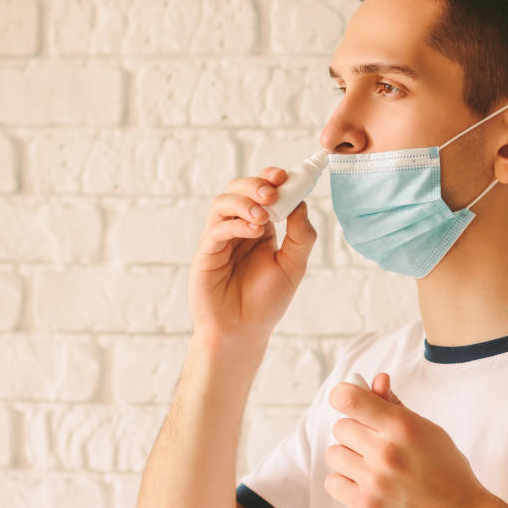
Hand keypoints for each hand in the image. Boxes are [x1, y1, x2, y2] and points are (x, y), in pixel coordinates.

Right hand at [187, 167, 316, 357]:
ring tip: (264, 215)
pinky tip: (254, 231)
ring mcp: (219, 239)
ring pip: (223, 203)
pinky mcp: (206, 254)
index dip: (272, 179)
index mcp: (259, 228)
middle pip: (238, 189)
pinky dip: (235, 224)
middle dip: (256, 184)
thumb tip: (301, 203)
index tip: (286, 176)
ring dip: (245, 201)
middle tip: (273, 191)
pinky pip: (216, 229)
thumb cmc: (266, 301)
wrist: (243, 332)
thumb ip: (301, 235)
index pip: (262, 192)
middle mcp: (237, 228)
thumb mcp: (293, 265)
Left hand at [324, 373, 495, 507]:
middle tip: (374, 443)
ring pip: (334, 454)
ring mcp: (374, 479)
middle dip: (355, 432)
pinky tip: (364, 482)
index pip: (349, 399)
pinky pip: (332, 483)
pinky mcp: (366, 505)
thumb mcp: (427, 430)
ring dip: (348, 457)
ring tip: (370, 465)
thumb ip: (395, 405)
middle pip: (340, 426)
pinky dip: (344, 482)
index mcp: (402, 426)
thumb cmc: (447, 471)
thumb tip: (376, 380)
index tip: (346, 401)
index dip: (343, 395)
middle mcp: (385, 450)